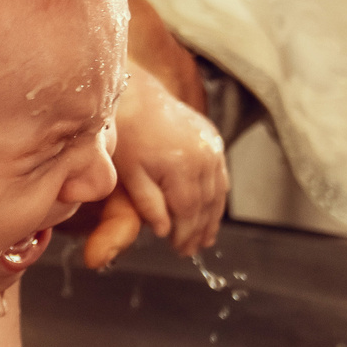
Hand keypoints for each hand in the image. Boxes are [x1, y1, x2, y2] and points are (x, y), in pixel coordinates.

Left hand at [83, 70, 226, 266]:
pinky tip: (211, 210)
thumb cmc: (125, 136)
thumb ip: (148, 205)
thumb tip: (164, 231)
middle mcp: (202, 157)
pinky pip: (221, 174)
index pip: (189, 212)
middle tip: (191, 250)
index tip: (179, 250)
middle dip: (199, 231)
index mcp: (180, 168)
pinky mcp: (213, 138)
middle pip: (206, 205)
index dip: (185, 234)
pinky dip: (218, 195)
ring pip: (218, 192)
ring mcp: (212, 147)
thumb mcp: (128, 175)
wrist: (136, 97)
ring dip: (212, 218)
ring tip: (204, 238)